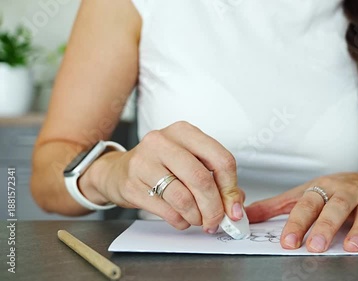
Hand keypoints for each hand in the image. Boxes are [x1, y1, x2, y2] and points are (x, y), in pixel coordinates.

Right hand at [88, 121, 244, 232]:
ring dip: (197, 216)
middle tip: (217, 221)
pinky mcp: (133, 184)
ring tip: (198, 219)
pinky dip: (180, 220)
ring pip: (184, 197)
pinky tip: (182, 218)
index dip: (231, 188)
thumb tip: (235, 203)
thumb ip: (215, 179)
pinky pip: (167, 210)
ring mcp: (145, 161)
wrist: (118, 171)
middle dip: (214, 207)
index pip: (220, 159)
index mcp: (184, 132)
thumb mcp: (189, 161)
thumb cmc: (160, 166)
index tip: (234, 207)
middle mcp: (163, 141)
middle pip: (202, 179)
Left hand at [245, 173, 357, 252]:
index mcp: (320, 189)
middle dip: (325, 227)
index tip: (288, 242)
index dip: (296, 224)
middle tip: (317, 246)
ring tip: (353, 247)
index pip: (306, 206)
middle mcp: (344, 192)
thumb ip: (275, 207)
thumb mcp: (301, 195)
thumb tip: (245, 216)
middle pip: (334, 208)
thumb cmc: (327, 191)